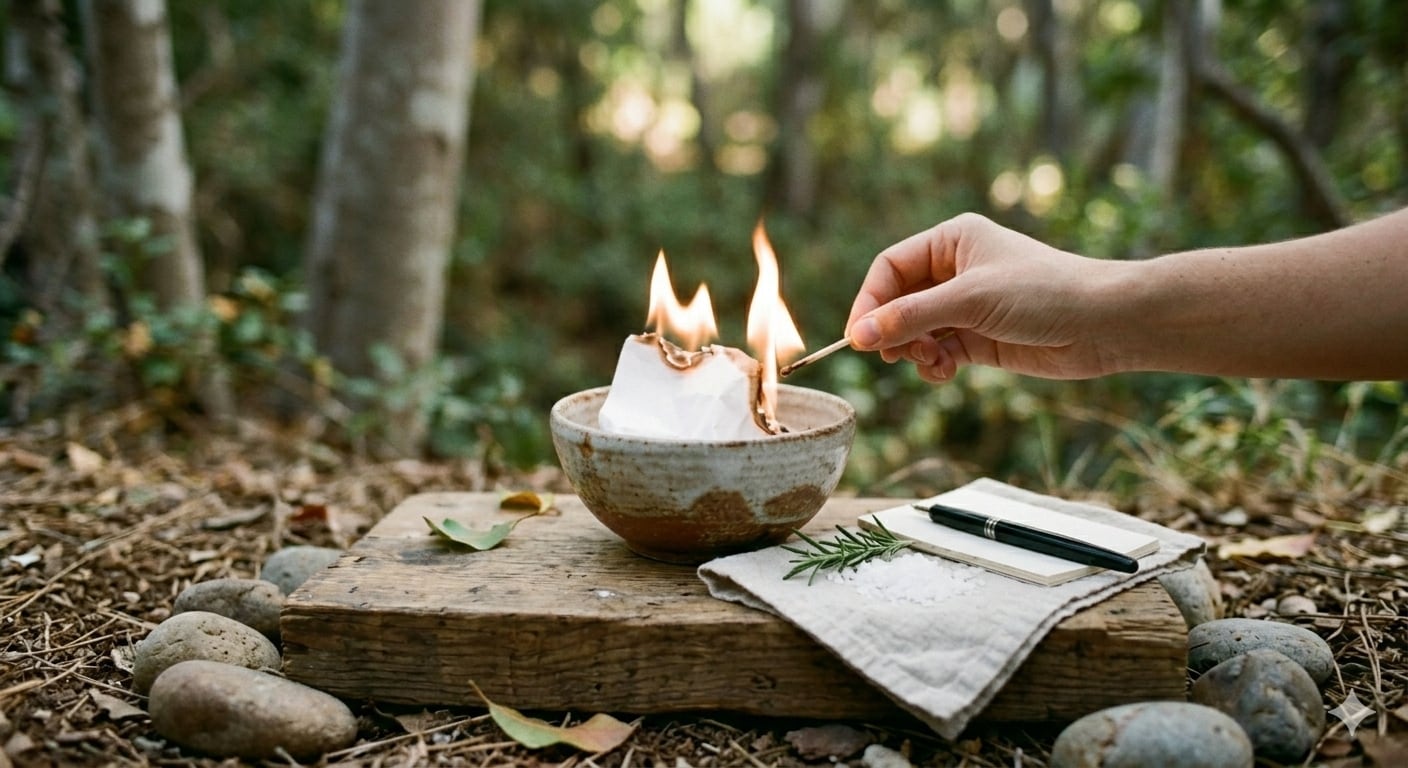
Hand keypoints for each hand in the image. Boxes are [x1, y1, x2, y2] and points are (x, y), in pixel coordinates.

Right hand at [846, 213, 1128, 381]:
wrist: (1103, 324)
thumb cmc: (1043, 293)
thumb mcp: (969, 300)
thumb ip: (910, 318)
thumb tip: (858, 336)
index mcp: (951, 241)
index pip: (889, 268)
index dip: (869, 301)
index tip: (859, 337)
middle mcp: (955, 271)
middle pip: (898, 302)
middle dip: (893, 331)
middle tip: (896, 355)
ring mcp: (966, 307)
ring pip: (915, 331)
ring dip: (915, 352)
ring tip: (931, 362)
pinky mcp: (979, 339)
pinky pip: (938, 353)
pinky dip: (934, 366)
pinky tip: (947, 372)